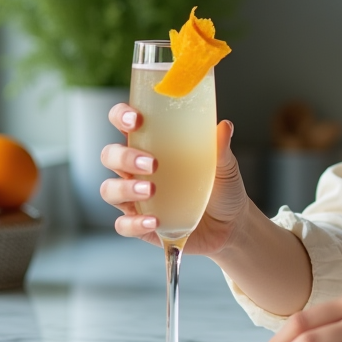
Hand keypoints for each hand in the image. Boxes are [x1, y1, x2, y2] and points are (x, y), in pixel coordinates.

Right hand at [99, 103, 250, 255]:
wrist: (231, 224)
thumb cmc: (222, 187)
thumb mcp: (224, 166)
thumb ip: (220, 147)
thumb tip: (225, 126)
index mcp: (154, 146)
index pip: (125, 124)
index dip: (121, 116)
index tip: (136, 119)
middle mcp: (138, 170)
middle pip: (110, 156)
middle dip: (124, 156)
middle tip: (152, 163)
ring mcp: (136, 198)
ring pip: (110, 189)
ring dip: (126, 188)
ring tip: (151, 190)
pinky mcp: (140, 224)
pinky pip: (123, 224)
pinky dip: (134, 223)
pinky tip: (154, 221)